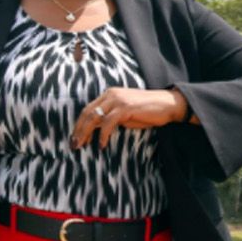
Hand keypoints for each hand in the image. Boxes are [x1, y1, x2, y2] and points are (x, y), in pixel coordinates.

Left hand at [72, 87, 186, 148]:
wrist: (168, 104)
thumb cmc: (148, 112)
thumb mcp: (126, 115)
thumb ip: (111, 118)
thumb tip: (97, 130)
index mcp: (109, 94)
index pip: (88, 109)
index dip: (79, 124)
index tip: (75, 138)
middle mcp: (111, 94)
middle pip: (87, 112)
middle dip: (79, 130)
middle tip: (74, 145)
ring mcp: (118, 99)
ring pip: (94, 117)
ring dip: (86, 133)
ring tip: (82, 146)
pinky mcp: (126, 107)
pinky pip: (108, 122)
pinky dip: (103, 135)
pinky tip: (102, 145)